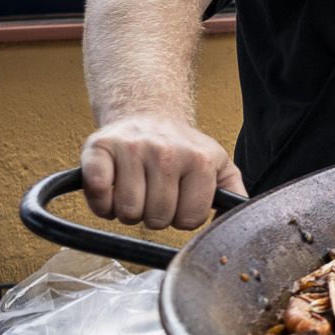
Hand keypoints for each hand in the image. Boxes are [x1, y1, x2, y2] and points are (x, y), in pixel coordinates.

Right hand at [80, 115, 244, 230]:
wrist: (149, 114)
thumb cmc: (183, 148)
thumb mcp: (219, 165)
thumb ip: (233, 193)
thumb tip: (238, 218)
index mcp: (201, 160)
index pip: (189, 220)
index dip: (181, 218)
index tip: (179, 202)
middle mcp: (168, 152)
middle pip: (156, 219)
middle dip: (154, 216)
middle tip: (154, 196)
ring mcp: (132, 148)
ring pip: (127, 212)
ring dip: (127, 212)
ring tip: (135, 191)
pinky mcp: (99, 147)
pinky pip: (96, 193)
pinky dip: (100, 202)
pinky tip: (111, 189)